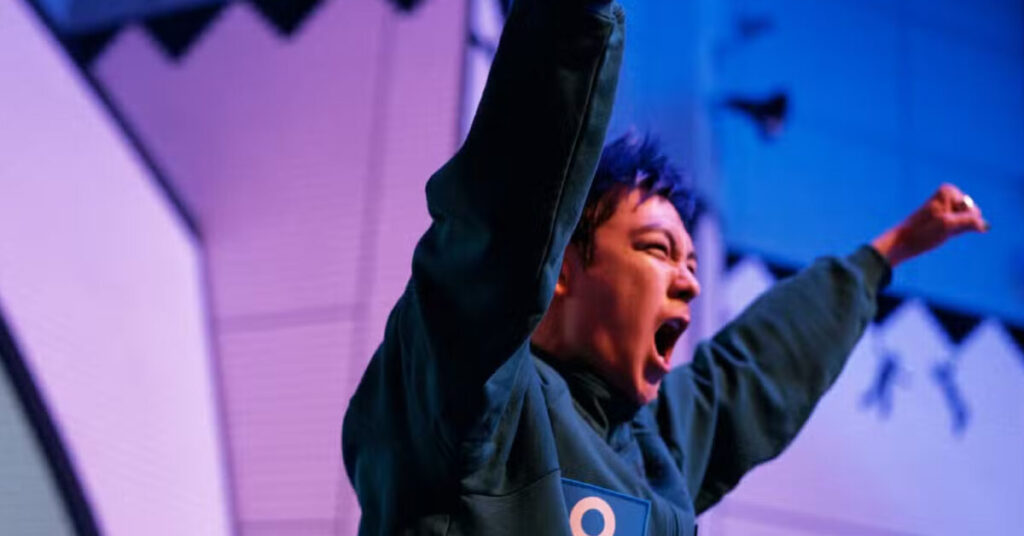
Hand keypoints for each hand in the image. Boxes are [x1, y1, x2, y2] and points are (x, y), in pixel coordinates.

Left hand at [871, 183, 988, 267]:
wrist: (903, 242)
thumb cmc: (922, 233)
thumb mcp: (948, 225)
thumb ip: (970, 222)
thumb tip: (986, 226)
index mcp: (949, 191)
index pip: (973, 210)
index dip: (961, 220)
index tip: (941, 222)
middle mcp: (949, 195)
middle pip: (972, 214)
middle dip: (961, 224)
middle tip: (940, 229)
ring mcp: (948, 207)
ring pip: (967, 221)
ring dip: (957, 230)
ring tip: (938, 231)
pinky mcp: (946, 218)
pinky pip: (961, 226)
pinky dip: (955, 232)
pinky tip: (940, 234)